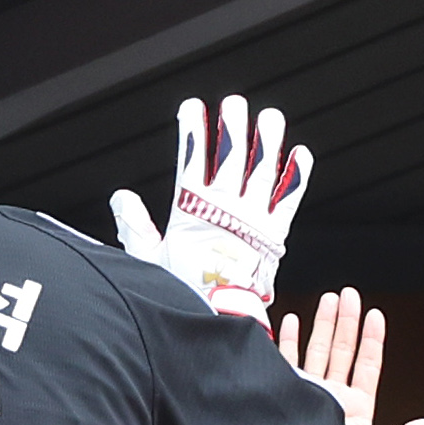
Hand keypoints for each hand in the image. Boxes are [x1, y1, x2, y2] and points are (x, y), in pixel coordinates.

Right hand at [110, 94, 310, 319]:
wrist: (220, 321)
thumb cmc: (185, 294)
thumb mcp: (151, 262)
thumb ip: (137, 228)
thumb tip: (122, 199)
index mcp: (192, 212)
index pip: (191, 160)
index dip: (192, 131)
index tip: (192, 108)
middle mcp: (225, 210)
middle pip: (230, 157)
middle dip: (232, 127)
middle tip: (234, 103)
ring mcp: (252, 220)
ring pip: (262, 171)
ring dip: (267, 142)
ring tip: (270, 118)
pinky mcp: (275, 235)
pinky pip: (288, 200)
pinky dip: (296, 177)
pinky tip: (301, 154)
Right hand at [275, 287, 423, 424]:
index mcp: (356, 409)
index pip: (367, 366)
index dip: (372, 340)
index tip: (375, 314)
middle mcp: (332, 398)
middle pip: (342, 350)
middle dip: (346, 321)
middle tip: (349, 294)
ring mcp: (309, 394)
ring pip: (317, 351)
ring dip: (322, 324)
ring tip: (329, 298)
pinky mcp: (287, 394)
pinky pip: (286, 362)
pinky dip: (289, 340)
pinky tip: (293, 320)